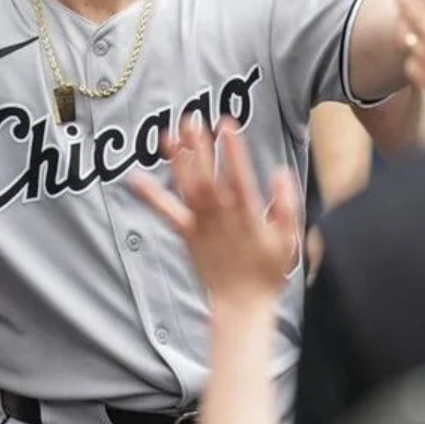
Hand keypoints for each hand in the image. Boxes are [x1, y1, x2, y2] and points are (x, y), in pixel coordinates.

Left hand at [131, 119, 301, 309]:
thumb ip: (286, 205)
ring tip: (168, 135)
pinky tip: (136, 179)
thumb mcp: (288, 239)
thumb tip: (280, 174)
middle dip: (199, 146)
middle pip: (207, 175)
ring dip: (178, 160)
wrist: (241, 304)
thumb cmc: (266, 271)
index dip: (232, 149)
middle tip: (191, 119)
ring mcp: (202, 224)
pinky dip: (151, 196)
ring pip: (188, 187)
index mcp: (249, 213)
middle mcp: (222, 216)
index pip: (239, 175)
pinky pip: (167, 212)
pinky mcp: (187, 234)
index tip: (226, 124)